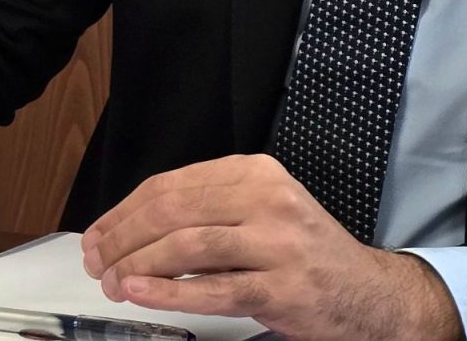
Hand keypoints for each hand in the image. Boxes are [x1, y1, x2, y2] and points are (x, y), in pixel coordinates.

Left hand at [82, 154, 462, 340]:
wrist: (371, 294)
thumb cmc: (301, 254)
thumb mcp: (257, 212)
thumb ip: (201, 211)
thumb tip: (123, 231)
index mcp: (253, 172)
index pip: (169, 186)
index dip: (122, 212)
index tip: (95, 237)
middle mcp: (266, 199)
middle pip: (171, 212)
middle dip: (122, 239)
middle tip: (96, 264)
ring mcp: (278, 243)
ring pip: (188, 247)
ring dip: (138, 266)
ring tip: (112, 283)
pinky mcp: (285, 287)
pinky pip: (215, 288)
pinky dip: (169, 291)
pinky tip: (140, 292)